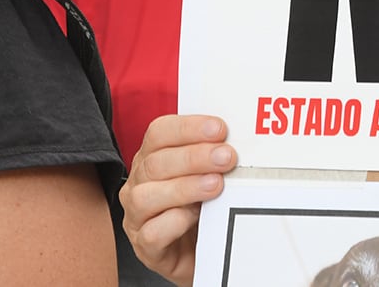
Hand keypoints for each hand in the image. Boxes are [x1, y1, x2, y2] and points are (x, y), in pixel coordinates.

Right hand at [119, 114, 236, 286]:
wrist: (208, 250)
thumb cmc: (206, 206)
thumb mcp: (211, 173)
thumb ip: (217, 154)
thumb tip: (241, 138)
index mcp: (152, 158)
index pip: (159, 133)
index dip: (188, 127)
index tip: (220, 129)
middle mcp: (139, 184)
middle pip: (155, 163)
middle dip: (195, 157)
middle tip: (227, 158)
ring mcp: (137, 217)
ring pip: (147, 197)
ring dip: (186, 187)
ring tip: (216, 186)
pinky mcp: (145, 247)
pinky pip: (152, 233)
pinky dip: (175, 222)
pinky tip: (196, 216)